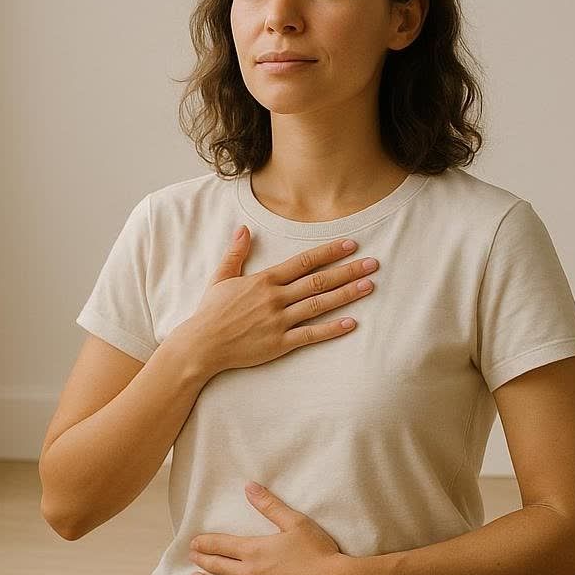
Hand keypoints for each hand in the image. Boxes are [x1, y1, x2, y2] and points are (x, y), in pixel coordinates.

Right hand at [173, 225, 379, 375]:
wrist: (201, 345)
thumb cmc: (211, 313)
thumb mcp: (221, 278)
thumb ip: (235, 253)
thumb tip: (243, 229)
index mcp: (264, 280)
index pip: (303, 262)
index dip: (329, 252)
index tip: (350, 245)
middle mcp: (275, 298)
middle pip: (318, 280)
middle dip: (348, 271)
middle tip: (373, 264)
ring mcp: (279, 321)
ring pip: (319, 304)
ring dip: (346, 295)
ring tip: (369, 286)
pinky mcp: (280, 343)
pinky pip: (311, 335)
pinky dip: (331, 329)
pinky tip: (351, 323)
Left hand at [188, 481, 361, 574]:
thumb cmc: (318, 552)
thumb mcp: (295, 522)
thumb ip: (269, 505)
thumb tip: (249, 487)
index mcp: (254, 551)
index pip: (220, 545)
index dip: (204, 542)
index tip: (193, 542)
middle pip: (217, 567)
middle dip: (201, 560)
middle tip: (192, 557)